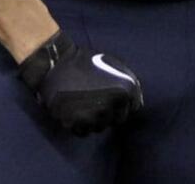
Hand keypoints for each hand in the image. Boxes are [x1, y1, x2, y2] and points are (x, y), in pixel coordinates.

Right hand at [17, 30, 142, 135]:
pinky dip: (79, 125)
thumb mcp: (115, 65)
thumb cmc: (87, 62)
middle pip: (117, 120)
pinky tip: (74, 110)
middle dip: (109, 112)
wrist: (57, 62)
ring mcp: (96, 115)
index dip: (122, 102)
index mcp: (126, 88)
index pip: (133, 108)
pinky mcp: (77, 123)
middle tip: (94, 99)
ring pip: (100, 127)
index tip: (110, 95)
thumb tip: (138, 104)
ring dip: (94, 120)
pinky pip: (84, 132)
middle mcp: (114, 104)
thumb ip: (130, 83)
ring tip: (83, 103)